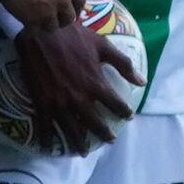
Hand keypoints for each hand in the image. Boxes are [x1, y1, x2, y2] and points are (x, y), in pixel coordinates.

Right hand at [0, 0, 88, 29]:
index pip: (81, 1)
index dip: (75, 8)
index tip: (68, 11)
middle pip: (68, 18)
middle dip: (61, 20)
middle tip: (51, 19)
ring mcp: (50, 12)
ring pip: (52, 27)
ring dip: (45, 25)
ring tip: (35, 21)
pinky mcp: (35, 22)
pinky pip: (35, 31)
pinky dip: (30, 29)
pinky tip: (24, 25)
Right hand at [8, 16, 125, 151]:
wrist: (42, 31)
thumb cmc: (74, 36)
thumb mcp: (103, 46)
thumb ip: (123, 64)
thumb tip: (142, 81)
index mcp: (95, 83)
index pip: (115, 104)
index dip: (123, 112)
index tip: (128, 116)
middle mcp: (79, 97)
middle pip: (95, 124)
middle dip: (104, 134)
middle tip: (109, 140)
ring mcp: (59, 102)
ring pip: (72, 130)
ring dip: (78, 143)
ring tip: (83, 152)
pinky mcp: (42, 102)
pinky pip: (45, 126)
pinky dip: (46, 139)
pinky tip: (48, 147)